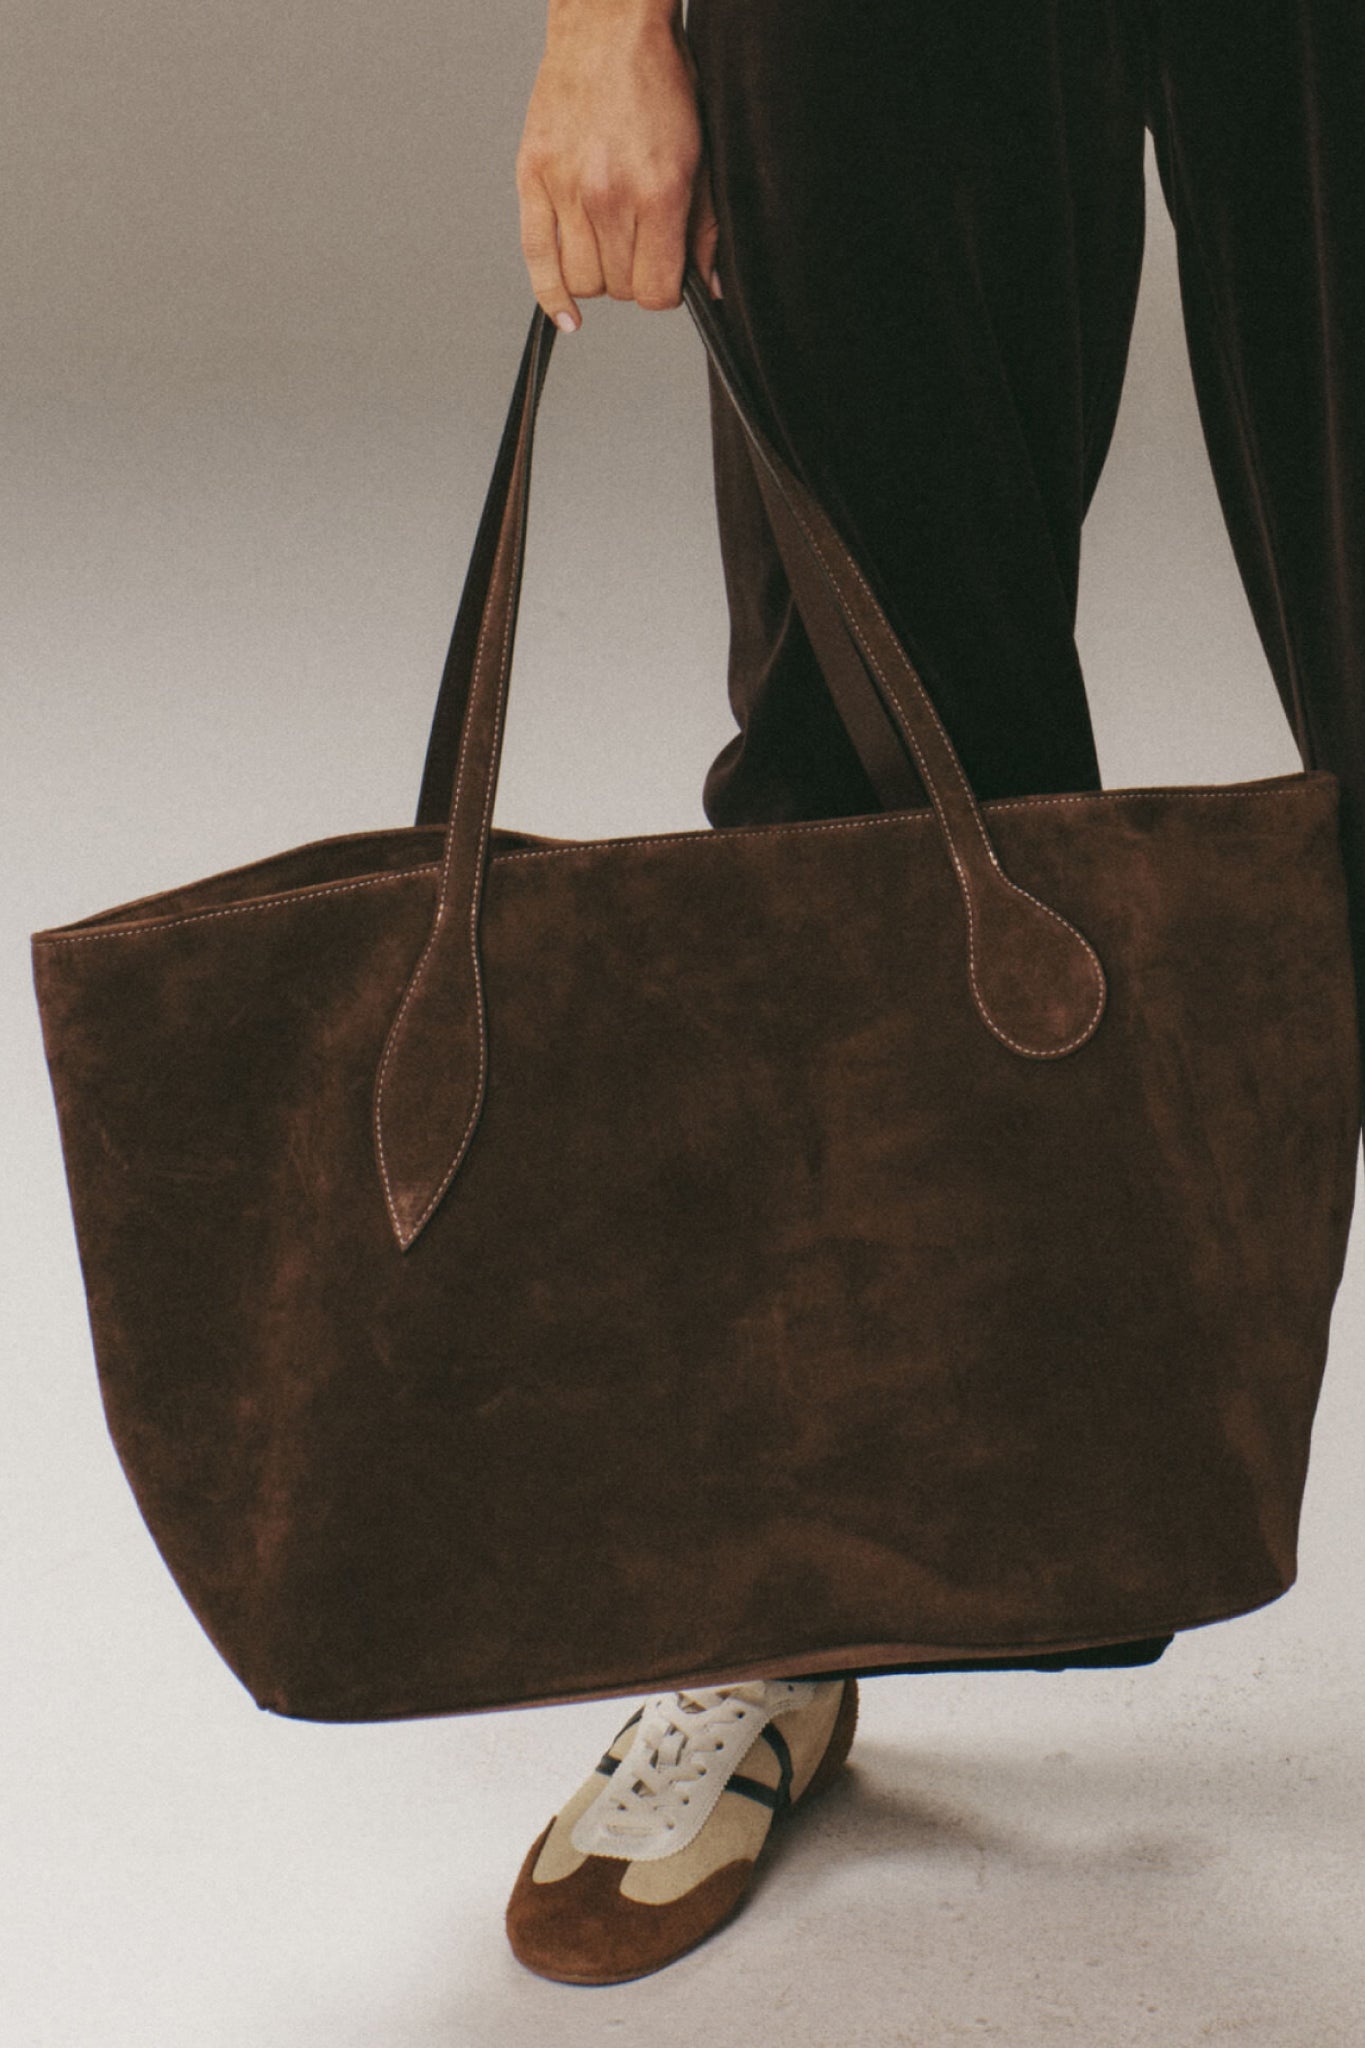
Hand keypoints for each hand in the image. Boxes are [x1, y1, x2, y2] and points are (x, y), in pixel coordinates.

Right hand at [515, 0, 721, 331]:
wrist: (609, 25)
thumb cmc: (659, 82)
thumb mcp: (700, 155)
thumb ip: (704, 227)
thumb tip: (710, 288)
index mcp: (658, 193)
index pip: (658, 292)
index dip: (667, 292)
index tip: (668, 274)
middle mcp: (609, 196)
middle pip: (621, 288)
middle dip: (635, 277)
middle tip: (641, 245)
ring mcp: (567, 188)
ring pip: (584, 280)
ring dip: (600, 277)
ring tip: (610, 247)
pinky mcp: (533, 176)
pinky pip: (537, 256)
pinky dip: (551, 294)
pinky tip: (567, 314)